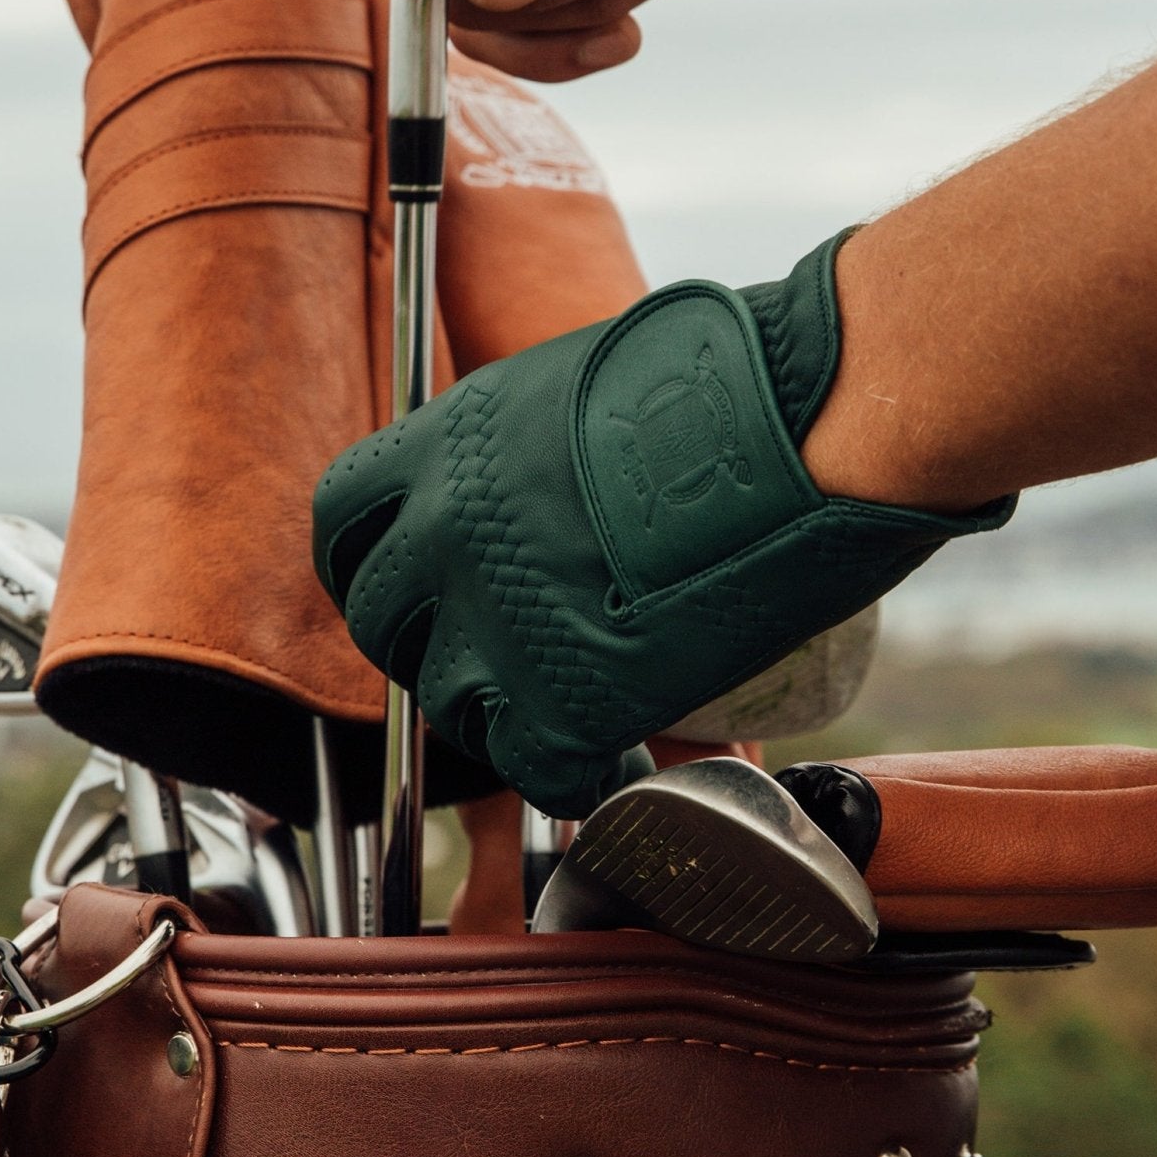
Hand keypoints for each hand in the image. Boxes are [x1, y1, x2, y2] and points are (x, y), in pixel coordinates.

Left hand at [312, 235, 1010, 814]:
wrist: (813, 417)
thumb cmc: (740, 378)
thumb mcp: (588, 387)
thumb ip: (535, 451)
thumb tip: (547, 495)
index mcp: (450, 442)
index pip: (342, 520)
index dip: (373, 564)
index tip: (411, 588)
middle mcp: (447, 531)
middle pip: (384, 623)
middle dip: (434, 648)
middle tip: (504, 656)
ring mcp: (497, 621)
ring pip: (452, 707)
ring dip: (505, 715)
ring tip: (577, 704)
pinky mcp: (564, 702)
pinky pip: (539, 772)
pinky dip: (577, 777)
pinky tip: (620, 760)